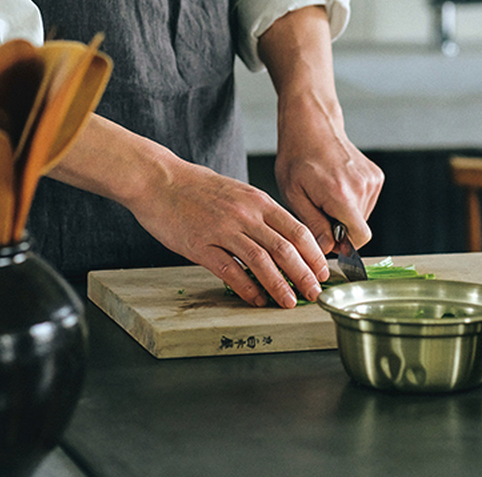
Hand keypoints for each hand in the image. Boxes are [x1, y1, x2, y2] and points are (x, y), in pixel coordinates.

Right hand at [127, 156, 332, 308]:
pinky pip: (229, 271)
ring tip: (290, 302)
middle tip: (314, 293)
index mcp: (257, 201)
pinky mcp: (200, 245)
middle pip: (284, 248)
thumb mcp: (237, 192)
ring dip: (279, 285)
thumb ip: (259, 213)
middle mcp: (245, 214)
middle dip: (304, 274)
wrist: (159, 179)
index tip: (322, 271)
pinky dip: (246, 288)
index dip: (313, 254)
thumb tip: (280, 237)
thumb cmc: (196, 186)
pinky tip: (256, 300)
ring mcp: (223, 230)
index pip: (296, 229)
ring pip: (261, 261)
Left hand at [258, 5, 383, 253]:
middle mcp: (363, 186)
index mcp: (342, 194)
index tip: (326, 237)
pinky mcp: (376, 175)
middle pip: (359, 229)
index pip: (359, 238)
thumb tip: (328, 249)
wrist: (312, 125)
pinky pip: (366, 202)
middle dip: (340, 228)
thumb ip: (314, 226)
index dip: (342, 245)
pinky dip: (352, 202)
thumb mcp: (294, 195)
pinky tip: (335, 186)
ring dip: (345, 215)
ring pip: (363, 216)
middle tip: (318, 209)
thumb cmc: (297, 158)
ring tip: (325, 195)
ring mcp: (372, 179)